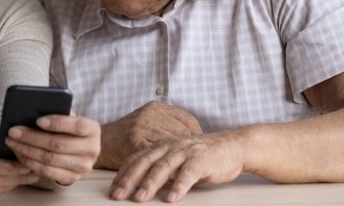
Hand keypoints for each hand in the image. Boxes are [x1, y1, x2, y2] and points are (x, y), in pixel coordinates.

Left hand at [4, 114, 100, 184]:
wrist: (83, 151)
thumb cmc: (71, 129)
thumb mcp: (70, 118)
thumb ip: (59, 113)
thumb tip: (34, 111)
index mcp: (93, 129)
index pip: (77, 125)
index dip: (57, 123)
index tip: (37, 120)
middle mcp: (92, 149)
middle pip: (58, 144)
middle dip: (32, 137)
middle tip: (13, 131)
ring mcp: (83, 167)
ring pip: (50, 159)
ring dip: (26, 150)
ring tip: (12, 142)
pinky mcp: (72, 178)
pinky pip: (46, 171)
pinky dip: (30, 162)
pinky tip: (20, 154)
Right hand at [99, 101, 202, 169]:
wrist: (101, 141)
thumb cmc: (127, 135)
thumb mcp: (149, 122)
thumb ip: (168, 126)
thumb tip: (195, 140)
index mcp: (157, 107)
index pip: (188, 120)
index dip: (197, 136)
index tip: (201, 149)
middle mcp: (150, 114)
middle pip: (182, 133)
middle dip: (190, 150)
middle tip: (198, 163)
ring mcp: (142, 126)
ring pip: (170, 145)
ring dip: (179, 159)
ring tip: (188, 171)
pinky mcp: (134, 141)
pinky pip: (156, 155)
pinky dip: (165, 166)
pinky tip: (170, 174)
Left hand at [109, 131, 245, 202]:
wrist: (231, 146)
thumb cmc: (201, 156)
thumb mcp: (175, 159)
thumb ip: (159, 169)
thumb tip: (137, 185)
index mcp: (161, 146)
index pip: (137, 158)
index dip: (123, 173)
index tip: (112, 189)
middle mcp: (170, 147)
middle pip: (145, 162)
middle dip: (129, 179)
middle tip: (118, 195)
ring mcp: (186, 152)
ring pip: (164, 167)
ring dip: (150, 183)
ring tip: (140, 198)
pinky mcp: (202, 160)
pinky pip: (189, 173)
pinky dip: (180, 185)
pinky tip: (173, 197)